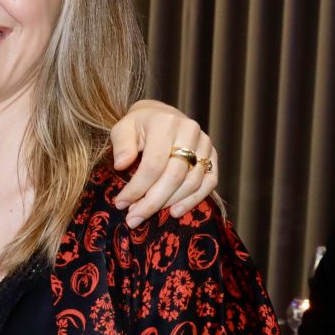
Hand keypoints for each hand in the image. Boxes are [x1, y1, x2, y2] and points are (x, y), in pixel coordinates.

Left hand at [110, 101, 217, 224]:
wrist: (161, 115)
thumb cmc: (138, 126)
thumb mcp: (122, 129)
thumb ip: (121, 146)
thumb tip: (121, 165)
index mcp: (165, 122)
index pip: (153, 164)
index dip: (137, 188)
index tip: (121, 204)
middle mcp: (189, 131)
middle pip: (174, 176)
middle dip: (152, 202)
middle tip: (133, 218)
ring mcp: (204, 143)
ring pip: (192, 182)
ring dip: (169, 203)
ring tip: (146, 213)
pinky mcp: (213, 155)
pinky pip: (209, 182)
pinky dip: (194, 200)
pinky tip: (175, 212)